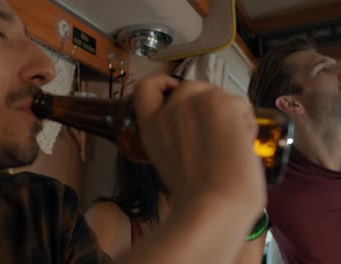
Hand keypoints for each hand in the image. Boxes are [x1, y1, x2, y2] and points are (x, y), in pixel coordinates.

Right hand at [132, 74, 264, 218]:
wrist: (213, 205)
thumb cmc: (195, 197)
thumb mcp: (168, 162)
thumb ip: (173, 138)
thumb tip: (197, 130)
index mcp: (151, 127)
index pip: (145, 87)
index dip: (161, 84)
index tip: (173, 91)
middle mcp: (169, 109)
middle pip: (191, 88)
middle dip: (207, 102)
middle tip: (218, 131)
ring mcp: (195, 103)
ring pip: (219, 95)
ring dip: (230, 114)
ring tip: (233, 144)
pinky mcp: (222, 104)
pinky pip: (241, 104)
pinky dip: (246, 121)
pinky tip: (243, 144)